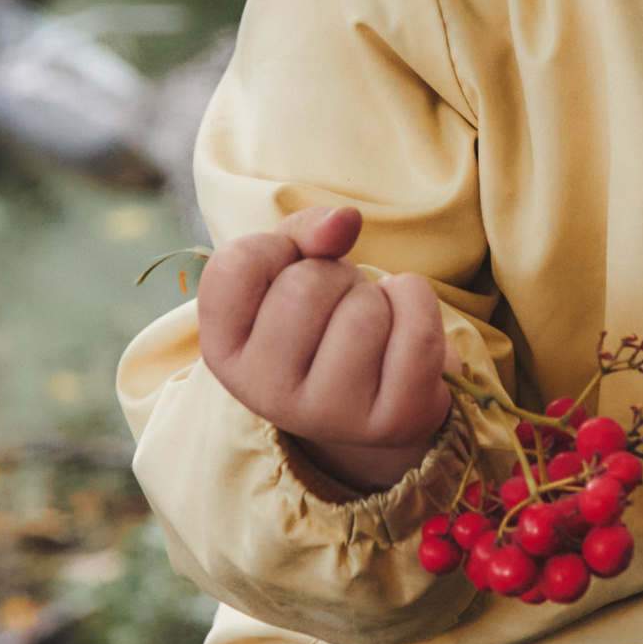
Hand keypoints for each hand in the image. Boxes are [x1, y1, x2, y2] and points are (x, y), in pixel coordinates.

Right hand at [198, 205, 450, 499]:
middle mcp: (263, 393)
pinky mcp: (391, 422)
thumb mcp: (293, 267)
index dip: (278, 248)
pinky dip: (419, 309)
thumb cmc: (322, 317)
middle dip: (336, 276)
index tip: (288, 271)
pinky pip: (417, 335)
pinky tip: (401, 331)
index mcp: (223, 351)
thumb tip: (343, 221)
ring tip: (368, 327)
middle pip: (308, 285)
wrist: (371, 389)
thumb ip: (304, 230)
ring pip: (364, 312)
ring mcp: (327, 415)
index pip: (238, 263)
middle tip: (337, 306)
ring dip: (378, 299)